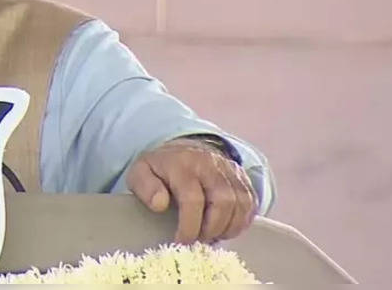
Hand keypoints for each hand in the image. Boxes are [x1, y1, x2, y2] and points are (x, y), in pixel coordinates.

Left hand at [127, 137, 256, 243]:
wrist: (182, 149)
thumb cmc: (160, 168)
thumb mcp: (140, 172)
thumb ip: (145, 187)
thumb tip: (159, 204)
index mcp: (182, 164)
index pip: (192, 198)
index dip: (189, 226)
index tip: (181, 242)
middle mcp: (210, 164)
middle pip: (223, 201)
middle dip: (211, 228)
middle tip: (198, 240)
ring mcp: (230, 170)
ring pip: (241, 204)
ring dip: (227, 227)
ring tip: (210, 236)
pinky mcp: (242, 178)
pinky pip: (251, 204)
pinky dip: (240, 222)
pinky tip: (223, 228)